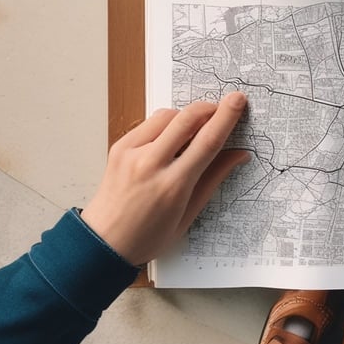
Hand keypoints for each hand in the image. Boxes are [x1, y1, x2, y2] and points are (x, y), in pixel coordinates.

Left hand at [81, 93, 249, 264]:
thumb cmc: (148, 235)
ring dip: (187, 116)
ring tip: (194, 131)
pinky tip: (171, 139)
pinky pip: (150, 122)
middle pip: (187, 118)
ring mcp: (131, 152)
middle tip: (222, 108)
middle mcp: (150, 164)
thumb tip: (240, 154)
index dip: (226, 117)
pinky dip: (166, 124)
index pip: (207, 142)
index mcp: (173, 186)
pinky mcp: (119, 146)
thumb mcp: (189, 214)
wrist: (103, 243)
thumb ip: (214, 178)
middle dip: (209, 107)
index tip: (238, 100)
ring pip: (168, 115)